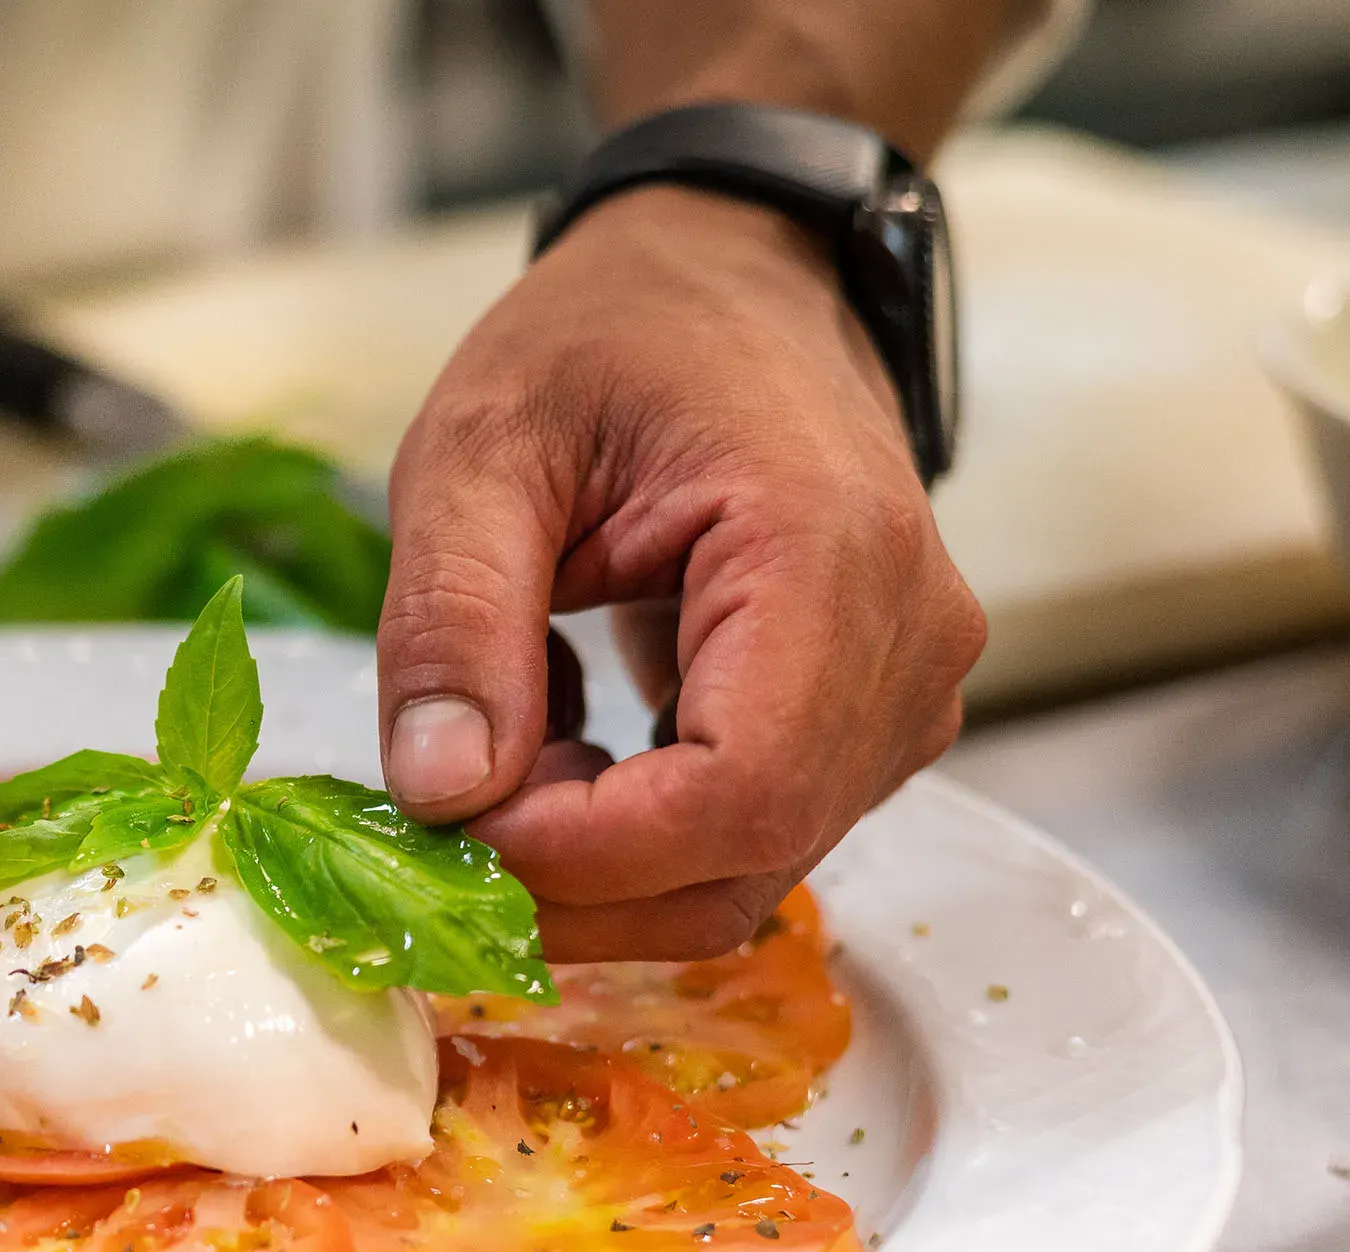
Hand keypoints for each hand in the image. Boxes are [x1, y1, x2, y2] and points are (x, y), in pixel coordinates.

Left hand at [377, 187, 982, 960]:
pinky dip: (634, 834)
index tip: (451, 824)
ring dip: (597, 859)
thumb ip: (452, 617)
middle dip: (574, 873)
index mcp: (827, 554)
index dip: (585, 851)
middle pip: (743, 858)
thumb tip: (441, 793)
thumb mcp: (482, 446)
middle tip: (445, 806)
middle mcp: (908, 641)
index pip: (737, 793)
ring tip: (501, 749)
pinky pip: (751, 834)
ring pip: (744, 868)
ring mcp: (906, 692)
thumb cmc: (614, 338)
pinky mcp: (869, 722)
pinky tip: (560, 747)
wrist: (732, 281)